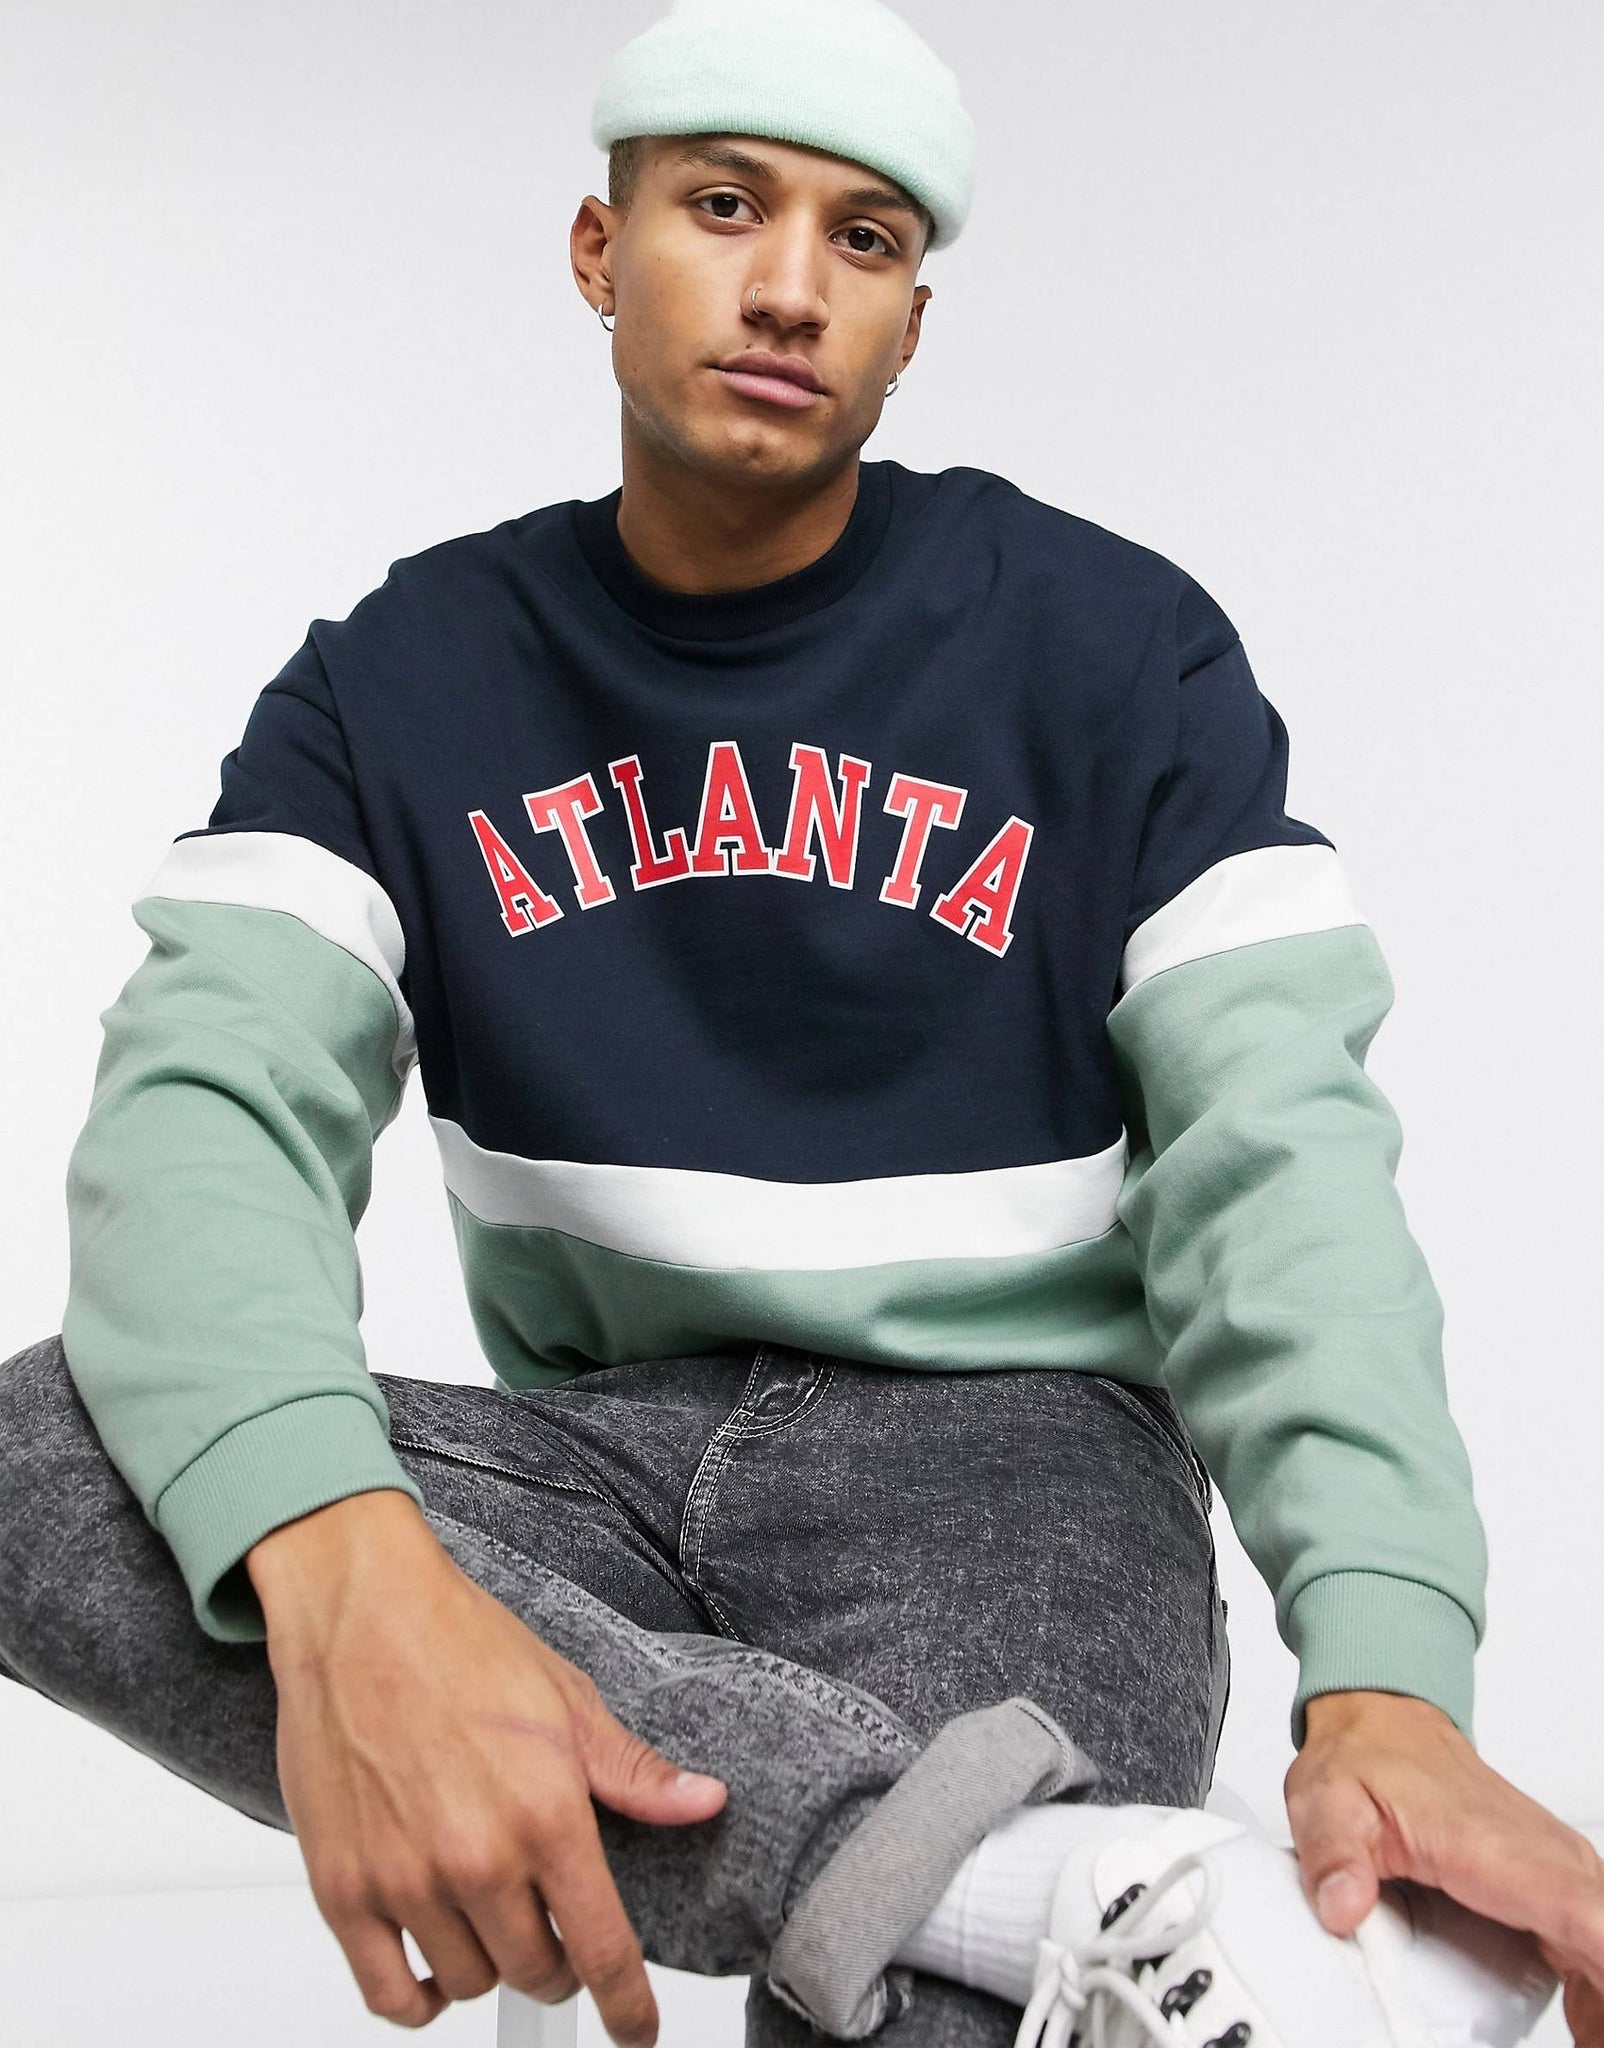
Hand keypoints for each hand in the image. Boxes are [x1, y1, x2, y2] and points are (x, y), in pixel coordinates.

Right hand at [248, 1491, 726, 2044]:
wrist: (362, 1613)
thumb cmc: (462, 1644)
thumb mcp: (569, 1701)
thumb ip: (634, 1771)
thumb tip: (704, 1803)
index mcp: (546, 1814)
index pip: (602, 1950)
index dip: (628, 2006)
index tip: (637, 2029)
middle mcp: (478, 1858)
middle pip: (537, 1972)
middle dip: (557, 1963)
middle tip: (554, 1928)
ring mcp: (405, 1880)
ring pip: (469, 1982)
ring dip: (490, 1965)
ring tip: (491, 1917)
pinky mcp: (343, 1888)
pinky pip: (387, 1994)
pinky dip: (418, 1999)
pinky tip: (434, 1966)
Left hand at [1287, 1689, 1603, 2044]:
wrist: (1385, 1726)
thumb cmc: (1367, 1760)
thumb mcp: (1327, 1803)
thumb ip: (1334, 1858)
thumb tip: (1343, 1908)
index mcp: (1494, 1847)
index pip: (1584, 1911)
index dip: (1603, 1960)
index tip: (1594, 2016)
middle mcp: (1541, 1857)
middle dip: (1600, 2006)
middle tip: (1581, 2040)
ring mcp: (1557, 1868)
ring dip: (1597, 2002)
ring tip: (1581, 2036)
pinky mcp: (1556, 1880)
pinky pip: (1596, 1938)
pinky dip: (1594, 1982)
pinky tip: (1583, 2024)